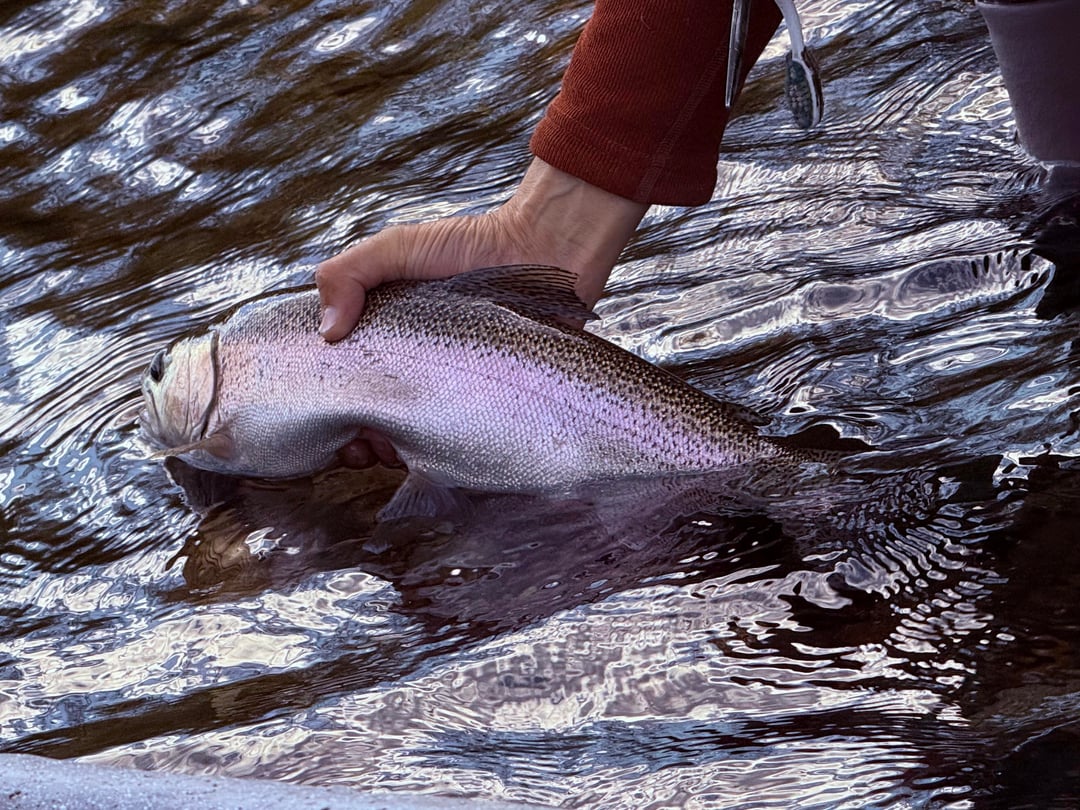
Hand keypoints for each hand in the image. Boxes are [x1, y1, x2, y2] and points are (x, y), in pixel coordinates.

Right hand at [317, 158, 647, 468]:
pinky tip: (431, 454)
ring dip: (391, 453)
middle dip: (355, 439)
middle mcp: (413, 370)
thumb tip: (327, 332)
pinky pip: (455, 443)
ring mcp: (447, 391)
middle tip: (361, 441)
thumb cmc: (472, 247)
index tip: (331, 423)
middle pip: (369, 419)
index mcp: (385, 338)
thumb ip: (349, 274)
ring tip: (394, 449)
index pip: (343, 384)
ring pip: (407, 440)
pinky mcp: (482, 406)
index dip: (330, 407)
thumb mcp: (398, 248)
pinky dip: (437, 456)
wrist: (544, 252)